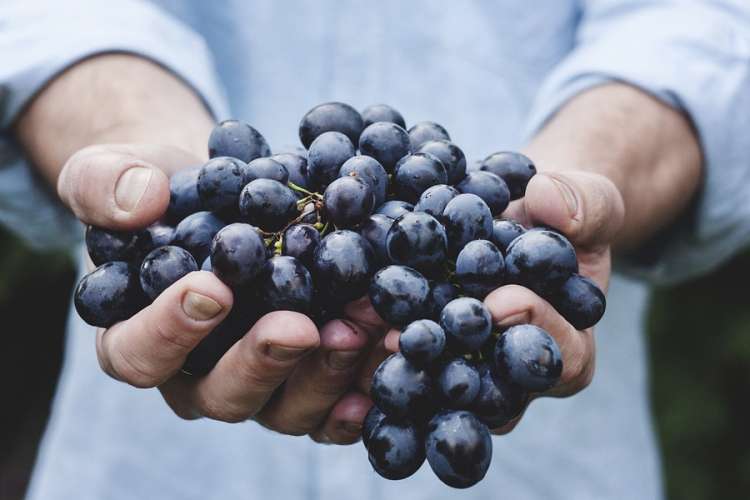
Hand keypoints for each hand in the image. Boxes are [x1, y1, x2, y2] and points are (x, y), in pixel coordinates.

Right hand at [60, 142, 383, 443]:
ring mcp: (259, 383)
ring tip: (362, 328)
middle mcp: (198, 375)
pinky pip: (334, 404)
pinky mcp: (306, 377)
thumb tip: (140, 201)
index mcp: (137, 339)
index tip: (212, 289)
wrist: (223, 195)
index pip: (139, 355)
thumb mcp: (114, 172)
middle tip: (299, 326)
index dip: (170, 331)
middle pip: (222, 394)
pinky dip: (363, 387)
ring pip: (286, 408)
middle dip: (263, 362)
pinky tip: (390, 356)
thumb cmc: (162, 191)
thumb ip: (104, 184)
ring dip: (326, 374)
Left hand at [349, 169, 624, 434]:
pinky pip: (397, 359)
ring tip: (362, 330)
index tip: (504, 301)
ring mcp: (463, 369)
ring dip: (396, 361)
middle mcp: (512, 376)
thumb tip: (549, 201)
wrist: (517, 217)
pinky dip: (367, 343)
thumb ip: (584, 204)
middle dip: (450, 360)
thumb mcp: (588, 202)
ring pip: (433, 384)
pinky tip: (336, 324)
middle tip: (411, 337)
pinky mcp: (422, 354)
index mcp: (567, 349)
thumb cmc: (561, 216)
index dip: (536, 330)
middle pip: (487, 388)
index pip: (561, 357)